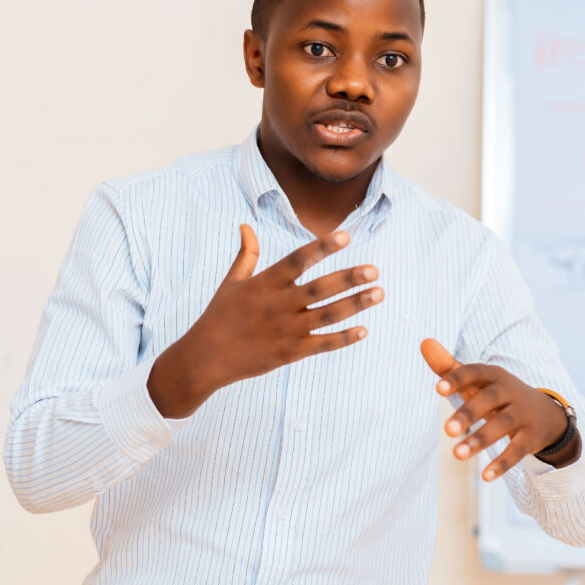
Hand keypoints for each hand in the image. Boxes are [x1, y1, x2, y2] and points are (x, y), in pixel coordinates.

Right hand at [148, 225, 383, 416]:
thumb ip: (246, 254)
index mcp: (265, 283)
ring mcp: (285, 330)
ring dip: (355, 304)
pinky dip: (343, 338)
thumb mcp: (231, 282)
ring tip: (379, 293)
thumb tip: (245, 226)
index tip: (346, 236)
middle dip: (349, 278)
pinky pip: (322, 344)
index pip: (298, 260)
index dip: (322, 247)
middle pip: (320, 288)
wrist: (205, 358)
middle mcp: (277, 305)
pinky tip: (364, 330)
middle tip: (374, 270)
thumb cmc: (219, 316)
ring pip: (327, 315)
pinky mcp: (289, 353)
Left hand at [419, 338, 574, 480]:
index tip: (438, 388)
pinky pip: (517, 451)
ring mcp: (523, 415)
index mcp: (494, 376)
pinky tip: (485, 476)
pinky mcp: (531, 438)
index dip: (457, 380)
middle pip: (488, 400)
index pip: (475, 373)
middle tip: (446, 430)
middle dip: (468, 415)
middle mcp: (510, 392)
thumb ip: (449, 367)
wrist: (545, 415)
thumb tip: (424, 342)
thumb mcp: (477, 382)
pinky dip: (502, 463)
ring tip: (456, 454)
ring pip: (502, 426)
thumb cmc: (498, 396)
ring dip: (480, 440)